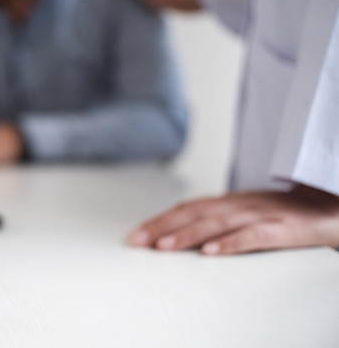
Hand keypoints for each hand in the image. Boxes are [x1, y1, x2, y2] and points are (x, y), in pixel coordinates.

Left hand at [128, 185, 338, 254]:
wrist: (327, 208)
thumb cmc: (281, 214)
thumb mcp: (244, 214)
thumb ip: (215, 221)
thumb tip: (179, 235)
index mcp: (228, 202)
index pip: (186, 208)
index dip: (160, 220)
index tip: (135, 235)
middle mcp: (238, 205)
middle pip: (193, 213)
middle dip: (162, 226)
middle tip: (138, 241)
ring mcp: (258, 215)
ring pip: (217, 223)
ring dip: (187, 235)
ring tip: (164, 246)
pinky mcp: (280, 229)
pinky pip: (252, 236)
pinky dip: (230, 243)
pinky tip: (211, 253)